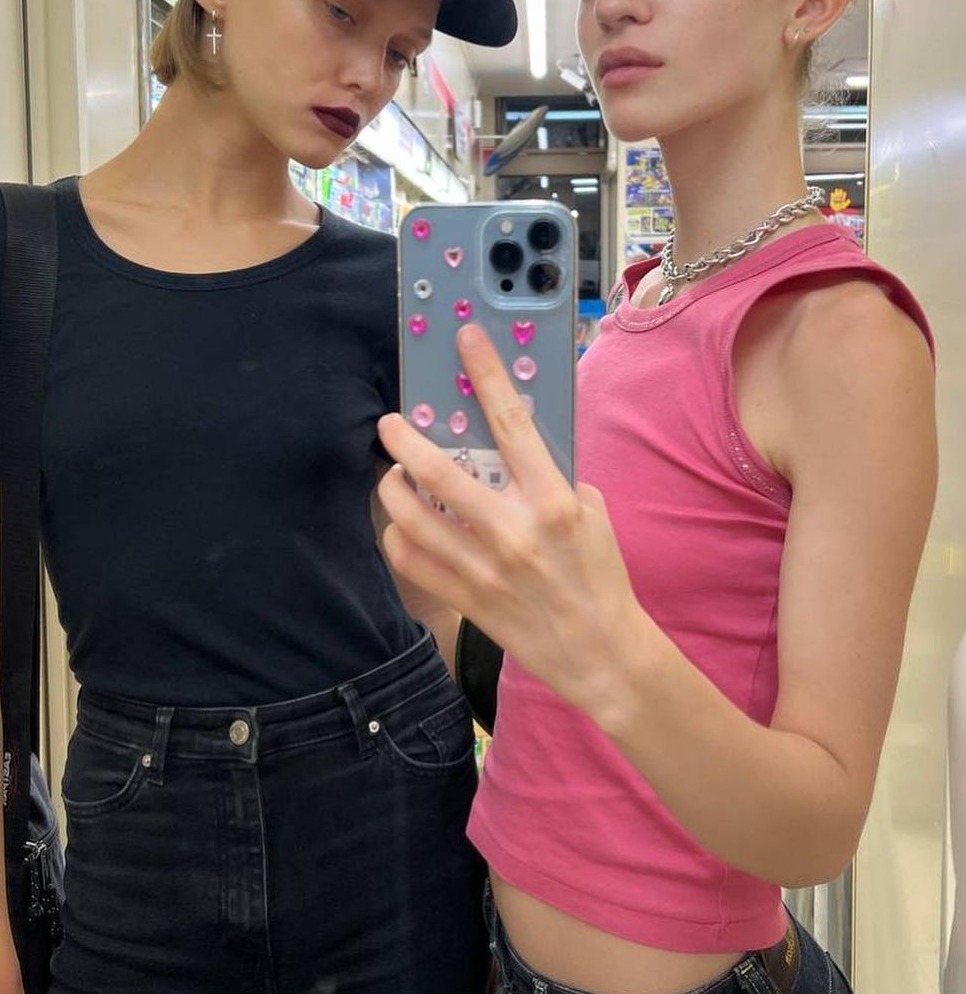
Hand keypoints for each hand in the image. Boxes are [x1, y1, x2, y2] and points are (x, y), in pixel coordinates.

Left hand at [377, 324, 652, 722]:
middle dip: (405, 441)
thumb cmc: (598, 574)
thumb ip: (551, 475)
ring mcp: (484, 569)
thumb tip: (507, 438)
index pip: (512, 423)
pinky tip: (403, 525)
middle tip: (391, 424)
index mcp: (553, 501)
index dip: (486, 375)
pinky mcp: (466, 599)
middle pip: (438, 473)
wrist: (602, 652)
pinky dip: (398, 536)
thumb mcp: (591, 511)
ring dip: (392, 488)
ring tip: (393, 476)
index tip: (465, 341)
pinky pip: (410, 561)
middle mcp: (514, 532)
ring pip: (411, 518)